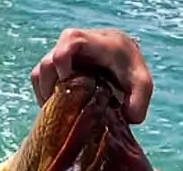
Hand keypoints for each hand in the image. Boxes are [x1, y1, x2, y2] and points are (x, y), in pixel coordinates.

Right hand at [30, 27, 153, 122]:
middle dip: (51, 85)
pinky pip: (40, 78)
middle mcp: (76, 46)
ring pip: (41, 70)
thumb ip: (140, 101)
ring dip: (45, 92)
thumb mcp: (143, 85)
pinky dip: (43, 94)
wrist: (124, 63)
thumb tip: (128, 117)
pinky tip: (56, 108)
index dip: (62, 58)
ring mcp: (64, 56)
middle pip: (49, 59)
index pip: (71, 40)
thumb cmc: (131, 72)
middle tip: (63, 107)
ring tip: (58, 110)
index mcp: (98, 44)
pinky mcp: (56, 67)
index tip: (66, 81)